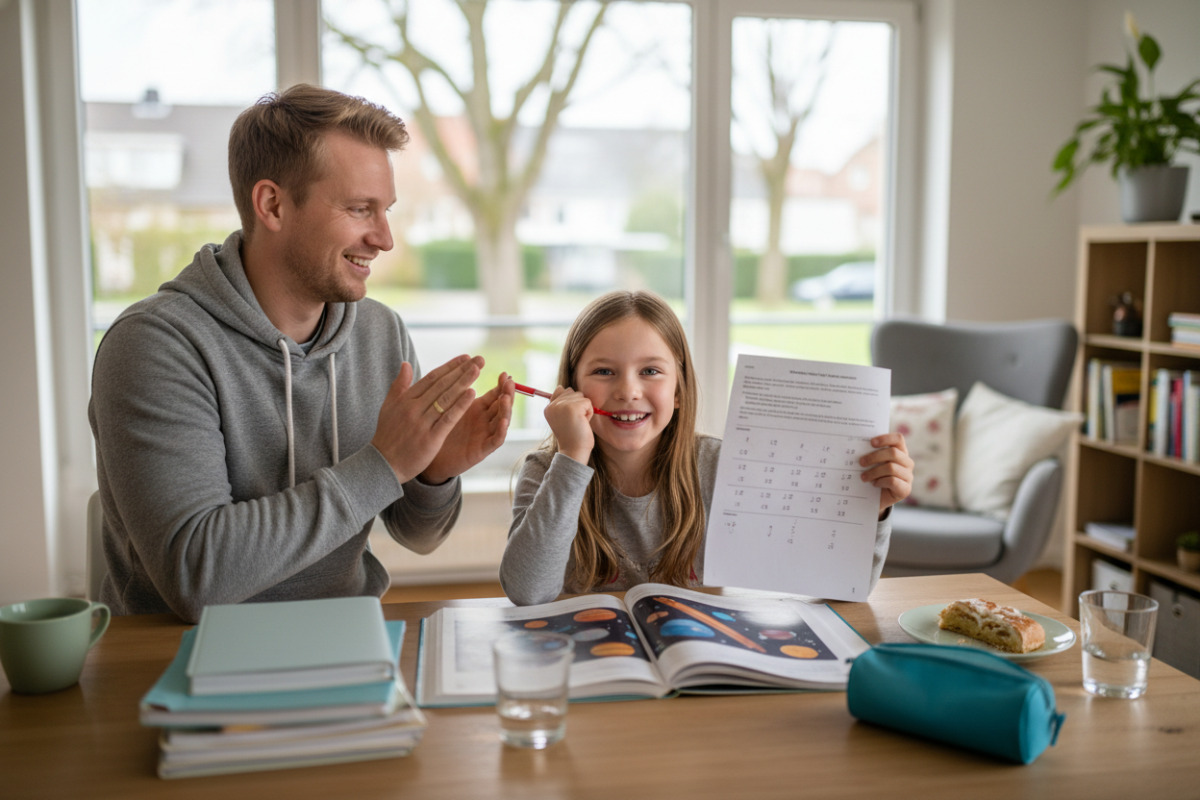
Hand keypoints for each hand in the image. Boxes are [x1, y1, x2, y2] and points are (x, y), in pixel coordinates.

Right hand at [370, 355, 485, 484]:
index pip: (432, 378)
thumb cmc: (387, 435)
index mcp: (405, 399)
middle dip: (461, 371)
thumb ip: (399, 385)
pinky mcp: (430, 438)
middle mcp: (413, 408)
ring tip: (478, 370)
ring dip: (463, 383)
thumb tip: (406, 363)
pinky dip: (460, 405)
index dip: (450, 367)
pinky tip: (472, 394)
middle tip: (478, 359)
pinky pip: (447, 418)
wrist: (383, 464)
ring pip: (446, 398)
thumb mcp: (388, 406)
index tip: (465, 358)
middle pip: (441, 385)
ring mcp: (421, 423)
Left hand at [420, 372, 515, 484]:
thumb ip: (448, 388)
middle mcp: (484, 420)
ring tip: (506, 397)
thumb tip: (447, 367)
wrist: (430, 458)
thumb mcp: (444, 406)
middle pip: (502, 404)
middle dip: (507, 392)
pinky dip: (501, 431)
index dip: (500, 384)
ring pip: (502, 420)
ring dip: (506, 409)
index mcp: (476, 408)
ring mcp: (485, 434)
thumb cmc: (437, 430)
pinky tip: (502, 421)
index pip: (494, 393)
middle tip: (509, 381)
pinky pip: (496, 440)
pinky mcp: (482, 450)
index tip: (504, 374)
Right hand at [545, 386, 594, 463]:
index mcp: (548, 408)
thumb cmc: (572, 437)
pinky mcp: (573, 407)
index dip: (570, 402)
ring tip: (578, 422)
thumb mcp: (562, 418)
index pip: (560, 390)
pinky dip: (589, 413)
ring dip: (584, 409)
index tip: (569, 418)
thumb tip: (562, 387)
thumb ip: (561, 403)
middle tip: (574, 422)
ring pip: (581, 396)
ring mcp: (562, 406)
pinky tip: (583, 423)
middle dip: (578, 405)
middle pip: (572, 392)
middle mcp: (553, 405)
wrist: (573, 451)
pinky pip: (588, 402)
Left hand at [859, 432, 913, 514]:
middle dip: (874, 457)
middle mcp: (907, 462)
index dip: (886, 438)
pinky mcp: (906, 489)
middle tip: (861, 462)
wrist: (874, 498)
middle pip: (893, 453)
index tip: (871, 442)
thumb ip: (870, 453)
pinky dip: (880, 481)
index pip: (898, 439)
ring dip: (874, 472)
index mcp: (900, 452)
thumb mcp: (872, 463)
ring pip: (891, 467)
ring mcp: (908, 476)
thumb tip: (856, 445)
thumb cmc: (872, 476)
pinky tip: (874, 484)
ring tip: (863, 477)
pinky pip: (893, 481)